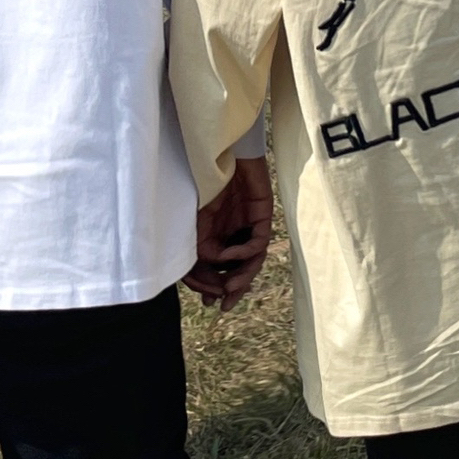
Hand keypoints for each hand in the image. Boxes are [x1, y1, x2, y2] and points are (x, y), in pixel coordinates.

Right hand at [184, 156, 273, 309]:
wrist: (218, 152)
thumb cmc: (204, 182)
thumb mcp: (195, 221)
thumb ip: (199, 246)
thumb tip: (204, 275)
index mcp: (218, 235)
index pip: (219, 269)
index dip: (213, 286)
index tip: (208, 301)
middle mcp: (236, 233)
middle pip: (239, 269)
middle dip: (231, 289)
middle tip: (224, 305)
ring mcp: (250, 225)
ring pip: (251, 261)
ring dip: (241, 277)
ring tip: (229, 288)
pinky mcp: (262, 216)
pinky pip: (258, 242)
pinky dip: (243, 253)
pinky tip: (230, 257)